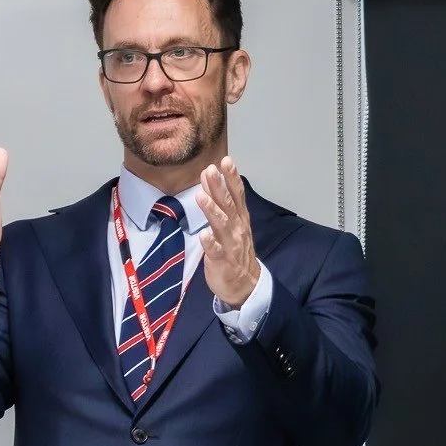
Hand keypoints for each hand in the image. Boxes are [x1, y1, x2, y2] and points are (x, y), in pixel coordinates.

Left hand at [196, 157, 259, 308]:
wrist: (244, 284)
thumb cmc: (235, 250)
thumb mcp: (232, 223)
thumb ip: (221, 201)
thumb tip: (210, 178)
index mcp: (240, 218)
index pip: (237, 194)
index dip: (232, 177)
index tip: (225, 160)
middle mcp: (237, 229)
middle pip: (228, 206)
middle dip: (220, 188)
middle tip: (211, 170)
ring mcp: (230, 245)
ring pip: (222, 226)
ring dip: (212, 211)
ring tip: (201, 197)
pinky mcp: (222, 262)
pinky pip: (216, 252)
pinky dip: (211, 244)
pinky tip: (204, 235)